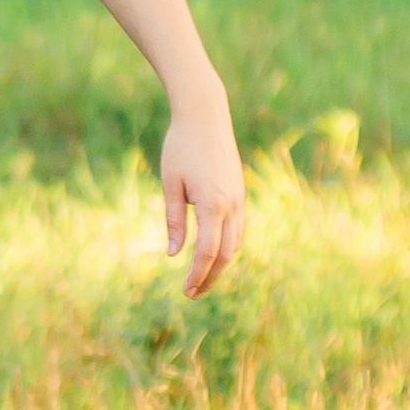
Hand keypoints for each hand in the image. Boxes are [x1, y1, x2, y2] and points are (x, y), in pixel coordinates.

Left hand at [161, 93, 244, 298]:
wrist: (205, 116)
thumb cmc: (180, 147)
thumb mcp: (170, 183)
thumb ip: (174, 220)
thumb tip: (174, 254)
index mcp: (213, 204)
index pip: (208, 252)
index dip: (197, 274)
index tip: (186, 291)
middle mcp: (232, 206)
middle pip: (226, 254)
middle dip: (209, 277)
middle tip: (192, 294)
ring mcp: (239, 200)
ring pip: (235, 244)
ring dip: (220, 264)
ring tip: (201, 280)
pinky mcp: (240, 194)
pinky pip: (237, 229)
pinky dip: (227, 247)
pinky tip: (213, 255)